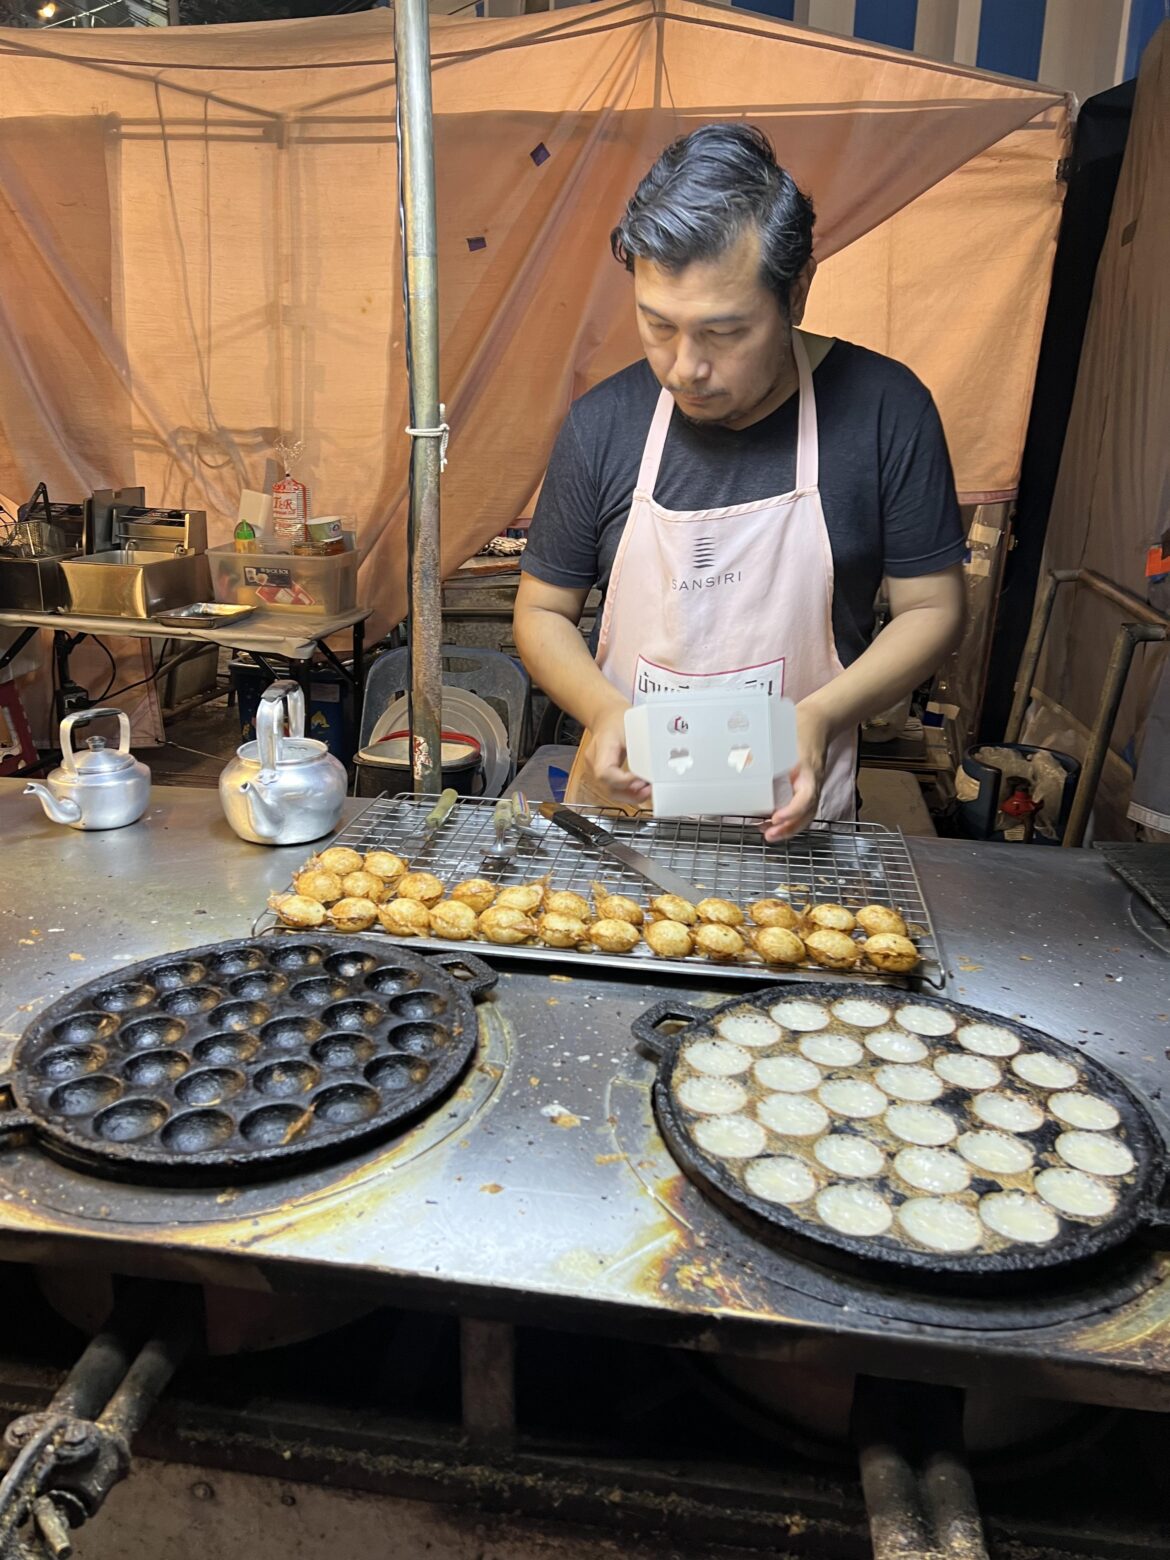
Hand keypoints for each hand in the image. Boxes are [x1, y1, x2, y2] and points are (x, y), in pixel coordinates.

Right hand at [588, 699, 650, 802]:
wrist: (607, 716)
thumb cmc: (619, 720)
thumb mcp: (633, 729)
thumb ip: (642, 749)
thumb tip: (654, 768)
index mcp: (601, 747)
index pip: (605, 772)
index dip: (623, 781)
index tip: (640, 779)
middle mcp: (593, 761)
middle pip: (608, 787)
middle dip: (630, 793)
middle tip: (649, 789)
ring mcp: (595, 769)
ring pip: (610, 791)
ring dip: (630, 795)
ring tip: (648, 791)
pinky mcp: (602, 774)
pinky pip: (613, 788)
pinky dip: (627, 792)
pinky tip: (640, 789)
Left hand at [761, 702, 828, 841]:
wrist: (820, 721)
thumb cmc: (800, 726)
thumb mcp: (783, 734)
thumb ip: (766, 746)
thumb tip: (741, 758)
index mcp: (809, 771)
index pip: (806, 797)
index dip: (792, 811)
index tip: (777, 817)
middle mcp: (812, 782)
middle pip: (807, 813)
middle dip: (789, 828)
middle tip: (769, 834)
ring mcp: (812, 786)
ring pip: (806, 814)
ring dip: (789, 828)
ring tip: (769, 834)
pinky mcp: (806, 787)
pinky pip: (802, 808)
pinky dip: (790, 820)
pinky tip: (773, 823)